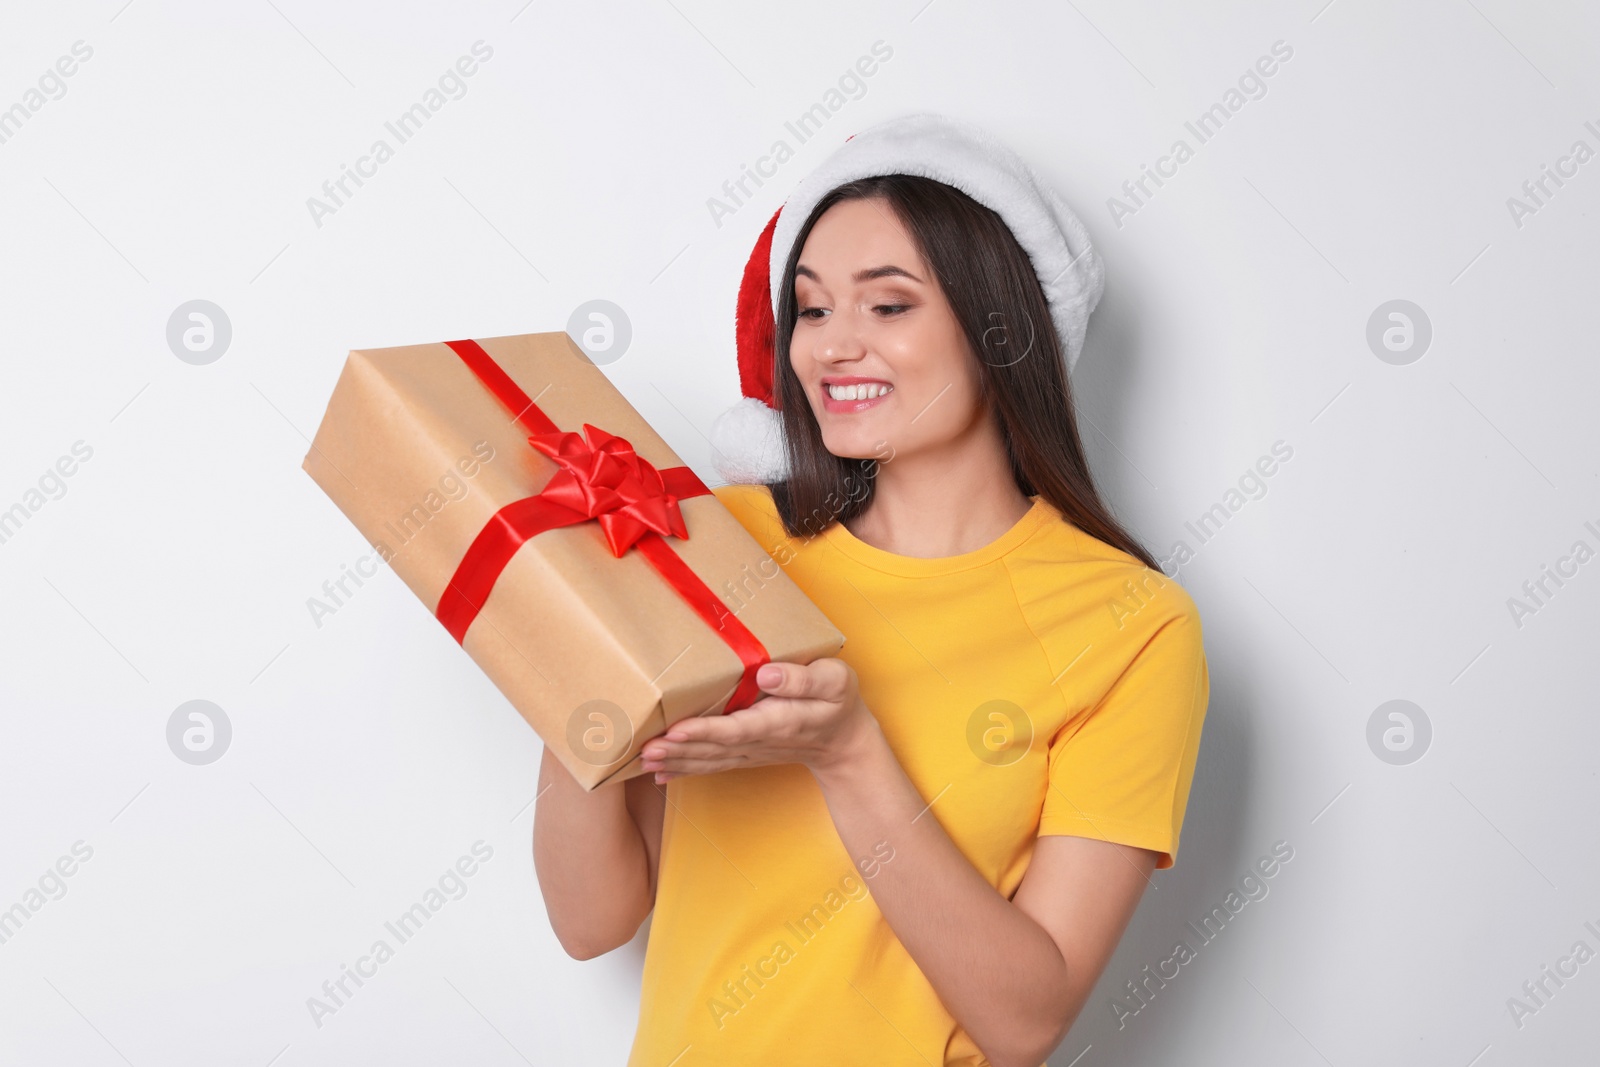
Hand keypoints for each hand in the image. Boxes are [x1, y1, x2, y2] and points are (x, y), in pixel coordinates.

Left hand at [639, 658, 880, 782]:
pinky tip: (660, 773)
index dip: (704, 731)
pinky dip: (684, 769)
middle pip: (713, 748)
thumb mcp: (834, 682)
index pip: (735, 729)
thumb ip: (803, 680)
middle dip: (677, 750)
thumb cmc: (838, 703)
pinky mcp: (745, 754)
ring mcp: (750, 752)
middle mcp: (759, 741)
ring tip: (643, 760)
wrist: (844, 742)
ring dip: (676, 761)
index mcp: (779, 722)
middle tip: (643, 750)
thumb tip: (766, 675)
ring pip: (708, 759)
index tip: (675, 730)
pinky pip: (711, 764)